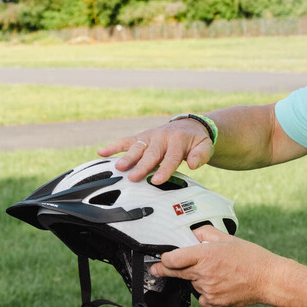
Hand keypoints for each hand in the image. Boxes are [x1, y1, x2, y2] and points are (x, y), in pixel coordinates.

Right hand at [97, 120, 213, 183]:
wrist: (188, 126)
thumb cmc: (195, 141)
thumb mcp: (205, 146)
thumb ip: (201, 155)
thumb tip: (194, 164)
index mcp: (177, 140)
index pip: (171, 157)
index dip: (164, 169)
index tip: (156, 180)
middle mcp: (161, 137)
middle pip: (151, 153)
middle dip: (141, 166)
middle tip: (133, 177)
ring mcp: (149, 136)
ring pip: (137, 147)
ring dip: (127, 157)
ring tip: (117, 168)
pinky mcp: (140, 137)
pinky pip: (125, 141)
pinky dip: (113, 146)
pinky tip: (101, 152)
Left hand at [150, 225, 284, 306]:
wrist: (268, 279)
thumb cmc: (251, 258)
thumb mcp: (227, 238)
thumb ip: (205, 233)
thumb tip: (192, 234)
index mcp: (205, 254)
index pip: (172, 259)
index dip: (164, 259)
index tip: (161, 259)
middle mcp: (203, 273)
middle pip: (174, 273)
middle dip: (165, 270)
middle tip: (156, 269)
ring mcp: (208, 289)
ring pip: (191, 284)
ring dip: (195, 279)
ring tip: (215, 272)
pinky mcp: (214, 301)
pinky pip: (201, 298)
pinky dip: (205, 293)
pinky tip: (217, 285)